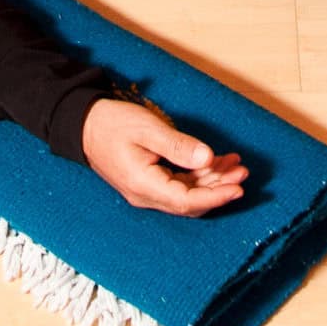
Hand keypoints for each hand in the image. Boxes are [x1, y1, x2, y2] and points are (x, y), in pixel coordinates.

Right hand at [81, 97, 248, 215]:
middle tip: (243, 172)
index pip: (187, 201)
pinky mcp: (149, 181)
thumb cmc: (112, 124)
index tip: (238, 188)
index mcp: (143, 185)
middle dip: (219, 188)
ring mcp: (146, 190)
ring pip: (187, 192)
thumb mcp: (147, 129)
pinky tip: (215, 161)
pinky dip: (199, 174)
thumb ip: (177, 146)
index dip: (215, 196)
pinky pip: (179, 184)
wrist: (83, 125)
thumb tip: (207, 158)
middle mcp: (146, 194)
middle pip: (190, 201)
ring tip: (235, 165)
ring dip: (212, 180)